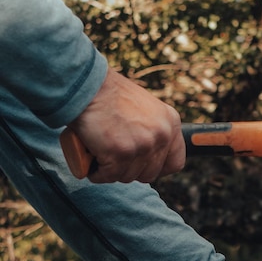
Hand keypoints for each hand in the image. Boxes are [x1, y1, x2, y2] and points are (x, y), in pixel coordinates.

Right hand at [68, 69, 185, 182]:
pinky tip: (91, 160)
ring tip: (101, 151)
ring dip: (112, 170)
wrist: (86, 84)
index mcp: (171, 123)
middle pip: (149, 174)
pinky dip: (97, 172)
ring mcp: (142, 145)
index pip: (175, 163)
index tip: (143, 165)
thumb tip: (153, 154)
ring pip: (128, 176)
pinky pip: (108, 176)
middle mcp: (161, 135)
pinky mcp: (120, 154)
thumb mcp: (145, 107)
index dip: (158, 168)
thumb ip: (153, 129)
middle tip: (115, 156)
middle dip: (131, 169)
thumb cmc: (109, 94)